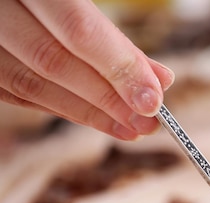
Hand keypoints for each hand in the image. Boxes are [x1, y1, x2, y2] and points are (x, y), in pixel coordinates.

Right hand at [0, 0, 173, 139]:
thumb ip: (113, 35)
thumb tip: (159, 80)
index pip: (79, 31)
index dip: (119, 69)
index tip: (153, 102)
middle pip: (53, 62)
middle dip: (107, 99)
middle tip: (147, 122)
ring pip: (29, 82)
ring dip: (85, 112)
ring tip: (129, 127)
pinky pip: (13, 90)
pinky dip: (57, 106)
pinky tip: (93, 118)